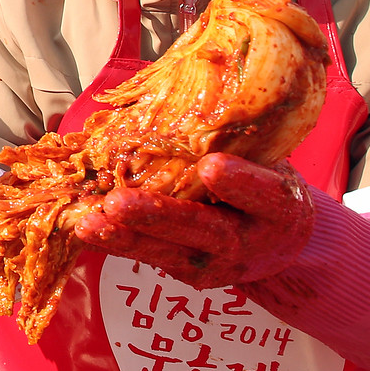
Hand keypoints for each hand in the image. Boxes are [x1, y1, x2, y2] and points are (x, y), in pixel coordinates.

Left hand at [73, 153, 314, 288]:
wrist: (282, 244)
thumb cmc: (267, 185)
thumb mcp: (269, 162)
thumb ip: (238, 143)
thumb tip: (184, 97)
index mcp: (280, 207)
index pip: (264, 194)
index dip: (241, 182)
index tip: (212, 166)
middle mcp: (249, 241)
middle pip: (205, 231)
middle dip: (160, 216)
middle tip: (120, 203)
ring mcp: (216, 263)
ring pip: (169, 253)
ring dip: (126, 238)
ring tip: (90, 223)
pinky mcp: (188, 273)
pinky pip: (150, 257)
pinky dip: (118, 243)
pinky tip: (87, 228)